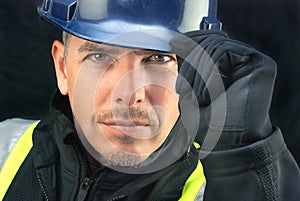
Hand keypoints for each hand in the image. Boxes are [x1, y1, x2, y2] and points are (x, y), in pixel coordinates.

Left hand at [170, 30, 276, 150]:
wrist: (230, 145)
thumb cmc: (210, 124)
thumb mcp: (190, 93)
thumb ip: (187, 68)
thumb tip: (176, 41)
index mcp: (227, 67)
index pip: (210, 41)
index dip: (191, 39)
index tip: (173, 43)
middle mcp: (241, 62)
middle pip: (211, 41)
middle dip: (190, 62)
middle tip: (183, 89)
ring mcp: (251, 62)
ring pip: (215, 45)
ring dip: (198, 72)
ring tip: (196, 97)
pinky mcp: (260, 64)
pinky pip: (225, 51)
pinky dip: (209, 71)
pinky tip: (207, 94)